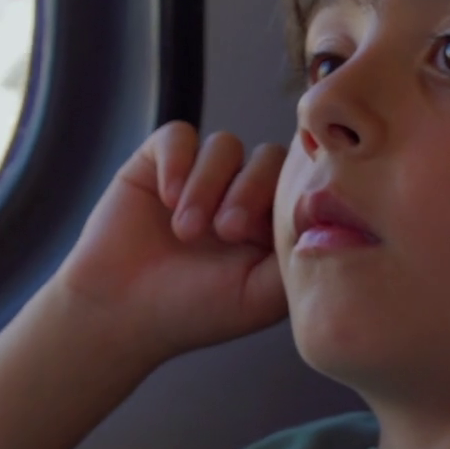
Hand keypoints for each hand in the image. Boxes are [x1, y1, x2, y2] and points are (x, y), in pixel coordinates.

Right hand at [54, 122, 288, 362]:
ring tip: (185, 232)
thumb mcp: (261, 296)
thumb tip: (331, 218)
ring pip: (224, 145)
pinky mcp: (157, 162)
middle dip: (248, 191)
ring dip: (207, 186)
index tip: (257, 236)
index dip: (284, 198)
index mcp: (270, 221)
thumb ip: (299, 255)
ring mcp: (199, 175)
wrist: (119, 313)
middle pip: (267, 157)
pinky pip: (179, 135)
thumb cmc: (192, 311)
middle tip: (225, 232)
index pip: (297, 182)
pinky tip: (165, 198)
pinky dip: (176, 162)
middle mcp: (239, 193)